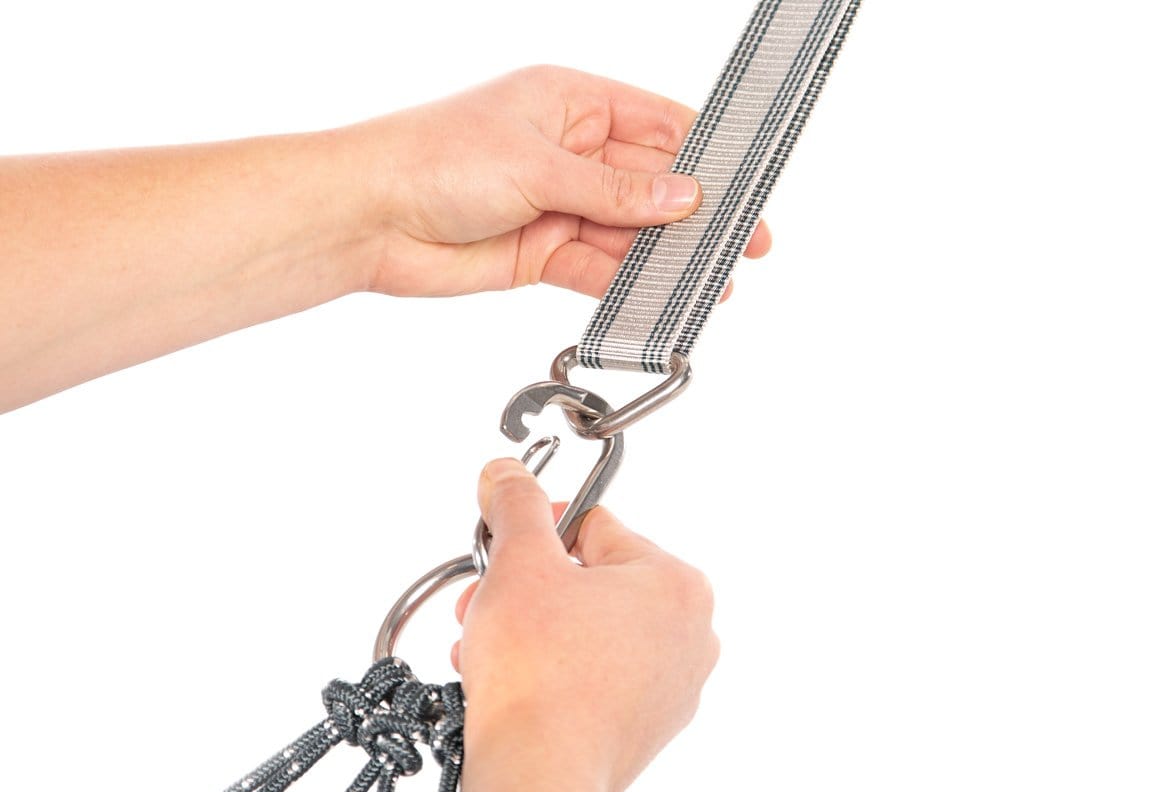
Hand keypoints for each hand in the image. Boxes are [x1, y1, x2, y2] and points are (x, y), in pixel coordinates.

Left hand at [351, 65, 770, 297]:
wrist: (368, 218)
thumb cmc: (436, 158)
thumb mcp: (540, 164)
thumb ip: (616, 189)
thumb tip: (683, 195)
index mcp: (571, 103)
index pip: (657, 123)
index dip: (706, 152)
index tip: (748, 181)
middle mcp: (568, 151)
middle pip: (649, 184)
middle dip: (694, 214)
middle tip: (744, 243)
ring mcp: (556, 204)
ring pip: (627, 232)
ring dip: (664, 257)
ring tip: (710, 280)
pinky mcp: (539, 251)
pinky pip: (595, 268)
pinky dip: (625, 283)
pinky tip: (658, 296)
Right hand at [451, 458, 719, 791]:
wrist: (537, 774)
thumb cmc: (539, 678)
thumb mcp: (519, 564)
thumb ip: (517, 505)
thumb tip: (508, 475)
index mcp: (676, 582)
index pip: (594, 526)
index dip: (537, 534)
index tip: (504, 550)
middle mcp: (689, 633)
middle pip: (592, 580)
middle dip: (530, 589)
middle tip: (488, 603)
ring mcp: (672, 684)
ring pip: (589, 630)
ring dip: (534, 630)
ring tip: (490, 646)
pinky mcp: (647, 724)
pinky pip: (596, 675)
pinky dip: (554, 671)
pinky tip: (514, 681)